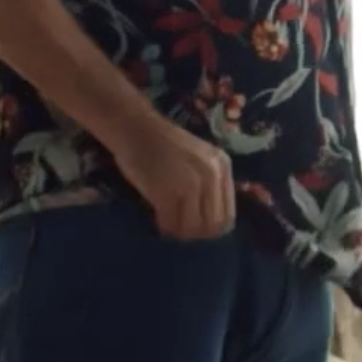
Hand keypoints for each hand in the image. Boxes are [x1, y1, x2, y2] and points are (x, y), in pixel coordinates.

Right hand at [107, 117, 238, 239]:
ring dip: (179, 233)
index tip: (196, 229)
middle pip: (212, 225)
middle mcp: (212, 175)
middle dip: (196, 234)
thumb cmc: (162, 144)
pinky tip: (158, 222)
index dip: (212, 229)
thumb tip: (209, 223)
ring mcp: (191, 184)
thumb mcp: (198, 159)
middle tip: (180, 231)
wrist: (134, 127)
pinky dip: (164, 227)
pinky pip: (171, 223)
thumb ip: (209, 184)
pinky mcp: (168, 191)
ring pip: (192, 227)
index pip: (228, 216)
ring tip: (169, 227)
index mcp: (223, 167)